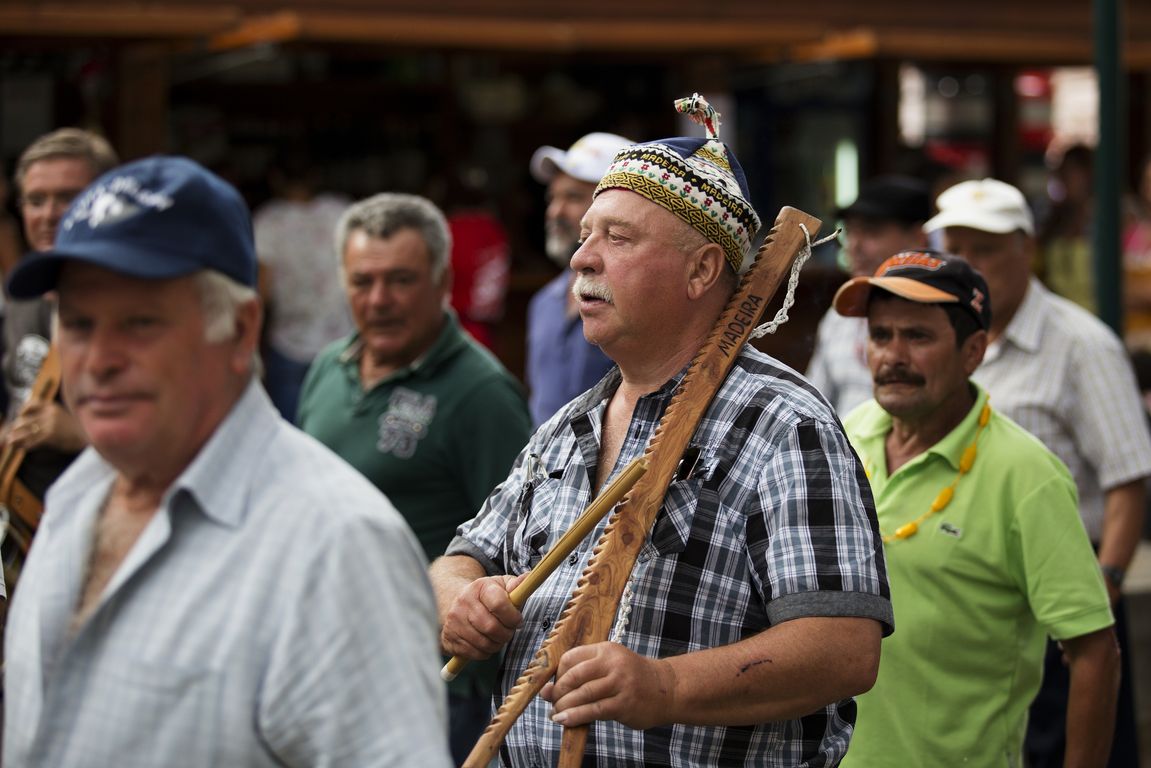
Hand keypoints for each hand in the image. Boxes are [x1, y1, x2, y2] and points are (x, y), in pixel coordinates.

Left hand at [5, 401, 86, 452]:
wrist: (94, 436)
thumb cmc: (82, 429)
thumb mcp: (67, 416)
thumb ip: (53, 416)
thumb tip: (36, 422)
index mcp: (53, 407)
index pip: (32, 404)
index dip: (23, 411)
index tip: (21, 417)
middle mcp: (49, 414)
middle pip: (25, 420)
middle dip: (16, 428)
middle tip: (11, 435)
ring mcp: (49, 425)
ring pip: (25, 432)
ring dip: (15, 438)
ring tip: (10, 442)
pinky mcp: (49, 437)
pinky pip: (31, 442)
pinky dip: (25, 446)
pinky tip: (22, 449)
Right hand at [440, 573, 525, 659]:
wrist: (456, 603)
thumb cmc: (486, 596)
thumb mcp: (501, 586)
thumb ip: (516, 584)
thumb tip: (527, 578)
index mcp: (479, 587)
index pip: (499, 604)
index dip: (513, 617)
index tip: (518, 621)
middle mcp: (463, 602)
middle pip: (491, 627)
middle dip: (506, 634)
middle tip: (509, 632)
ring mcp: (454, 621)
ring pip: (483, 643)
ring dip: (497, 644)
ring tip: (499, 637)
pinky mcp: (449, 637)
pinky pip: (474, 653)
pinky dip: (485, 652)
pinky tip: (486, 643)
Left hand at [541, 642, 676, 730]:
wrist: (668, 689)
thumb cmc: (633, 678)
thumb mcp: (611, 666)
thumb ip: (583, 674)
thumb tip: (547, 690)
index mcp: (606, 650)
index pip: (571, 657)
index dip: (557, 673)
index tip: (554, 685)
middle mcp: (612, 663)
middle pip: (574, 676)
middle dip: (558, 691)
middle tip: (552, 701)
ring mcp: (619, 683)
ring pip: (582, 694)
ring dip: (564, 706)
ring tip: (556, 714)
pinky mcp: (624, 704)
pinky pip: (593, 710)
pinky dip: (575, 717)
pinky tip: (565, 721)